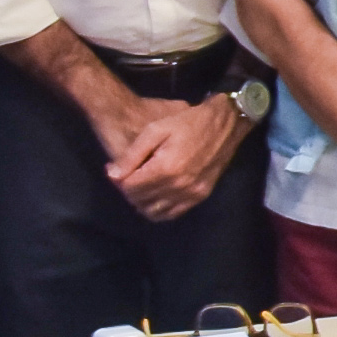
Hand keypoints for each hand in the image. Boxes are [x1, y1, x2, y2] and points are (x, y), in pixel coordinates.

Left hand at [105, 90, 247, 224]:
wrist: (224, 125)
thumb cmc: (187, 122)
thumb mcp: (155, 129)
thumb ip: (132, 154)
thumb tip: (112, 175)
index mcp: (165, 168)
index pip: (130, 187)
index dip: (118, 179)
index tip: (116, 169)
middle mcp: (178, 186)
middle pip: (140, 200)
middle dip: (128, 190)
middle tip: (127, 176)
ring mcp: (191, 194)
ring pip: (155, 211)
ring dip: (142, 202)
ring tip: (140, 186)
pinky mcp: (200, 196)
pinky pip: (173, 213)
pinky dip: (159, 210)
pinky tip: (155, 197)